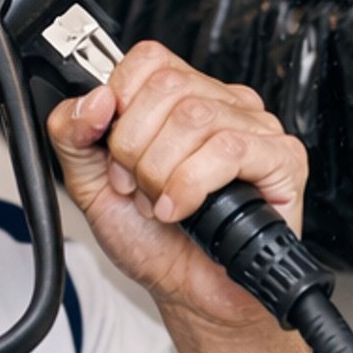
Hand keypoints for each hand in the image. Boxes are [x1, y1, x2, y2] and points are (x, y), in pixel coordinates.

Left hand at [46, 43, 306, 330]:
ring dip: (163, 173)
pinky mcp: (282, 158)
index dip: (121, 108)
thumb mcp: (90, 182)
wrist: (188, 293)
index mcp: (181, 98)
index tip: (116, 155)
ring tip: (163, 203)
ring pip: (195, 118)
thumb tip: (95, 97)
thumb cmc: (153, 240)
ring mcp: (255, 128)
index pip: (149, 60)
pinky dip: (191, 185)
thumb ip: (71, 133)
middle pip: (168, 87)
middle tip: (139, 188)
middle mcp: (220, 105)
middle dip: (136, 149)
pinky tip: (183, 210)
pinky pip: (229, 149)